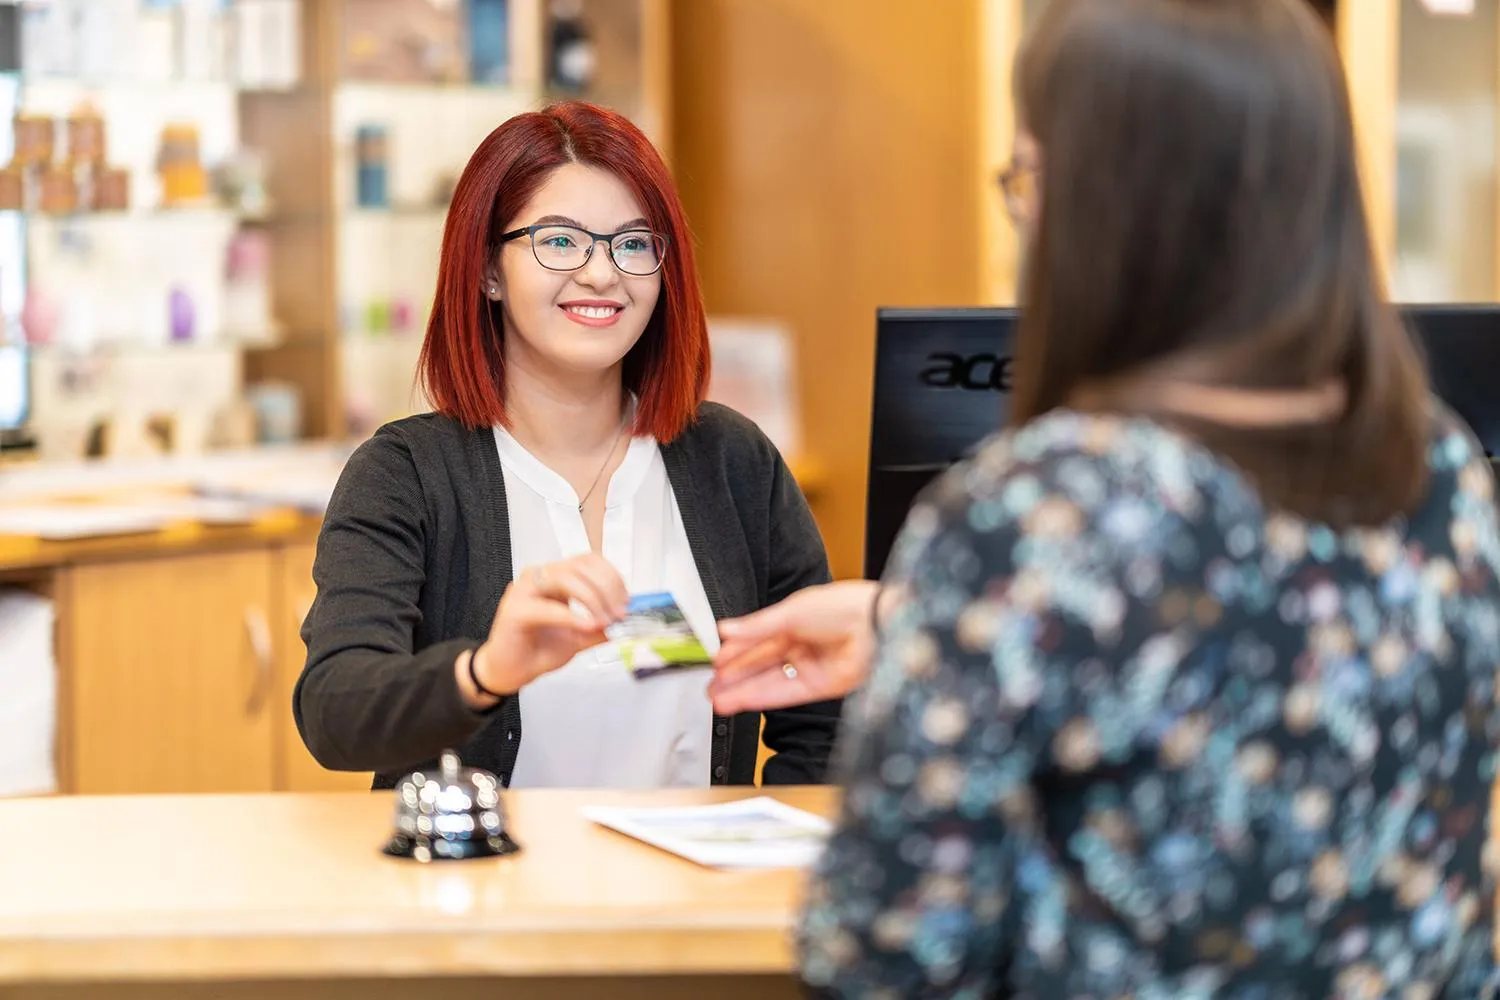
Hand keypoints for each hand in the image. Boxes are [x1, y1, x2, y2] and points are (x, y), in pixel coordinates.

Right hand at [463, 553, 628, 703]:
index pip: (589, 561)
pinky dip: (572, 616)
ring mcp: (525, 589)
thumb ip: (601, 625)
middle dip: (606, 589)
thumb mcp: (580, 636)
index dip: (612, 578)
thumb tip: (627, 620)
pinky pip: (548, 607)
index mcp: (556, 577)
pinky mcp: (515, 609)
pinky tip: (587, 626)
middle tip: (618, 614)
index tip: (626, 602)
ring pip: (565, 578)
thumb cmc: (538, 650)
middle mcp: (540, 576)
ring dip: (592, 599)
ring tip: (603, 621)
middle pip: (581, 566)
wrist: (510, 672)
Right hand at [709, 580, 879, 714]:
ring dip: (743, 692)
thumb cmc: (842, 607)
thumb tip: (726, 629)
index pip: (758, 641)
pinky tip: (741, 701)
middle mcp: (802, 646)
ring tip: (717, 700)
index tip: (715, 662)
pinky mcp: (820, 687)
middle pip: (761, 665)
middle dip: (735, 677)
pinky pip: (785, 694)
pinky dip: (761, 698)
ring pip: (769, 683)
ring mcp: (810, 667)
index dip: (736, 652)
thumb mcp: (790, 611)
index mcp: (795, 621)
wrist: (876, 624)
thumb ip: (756, 626)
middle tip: (711, 687)